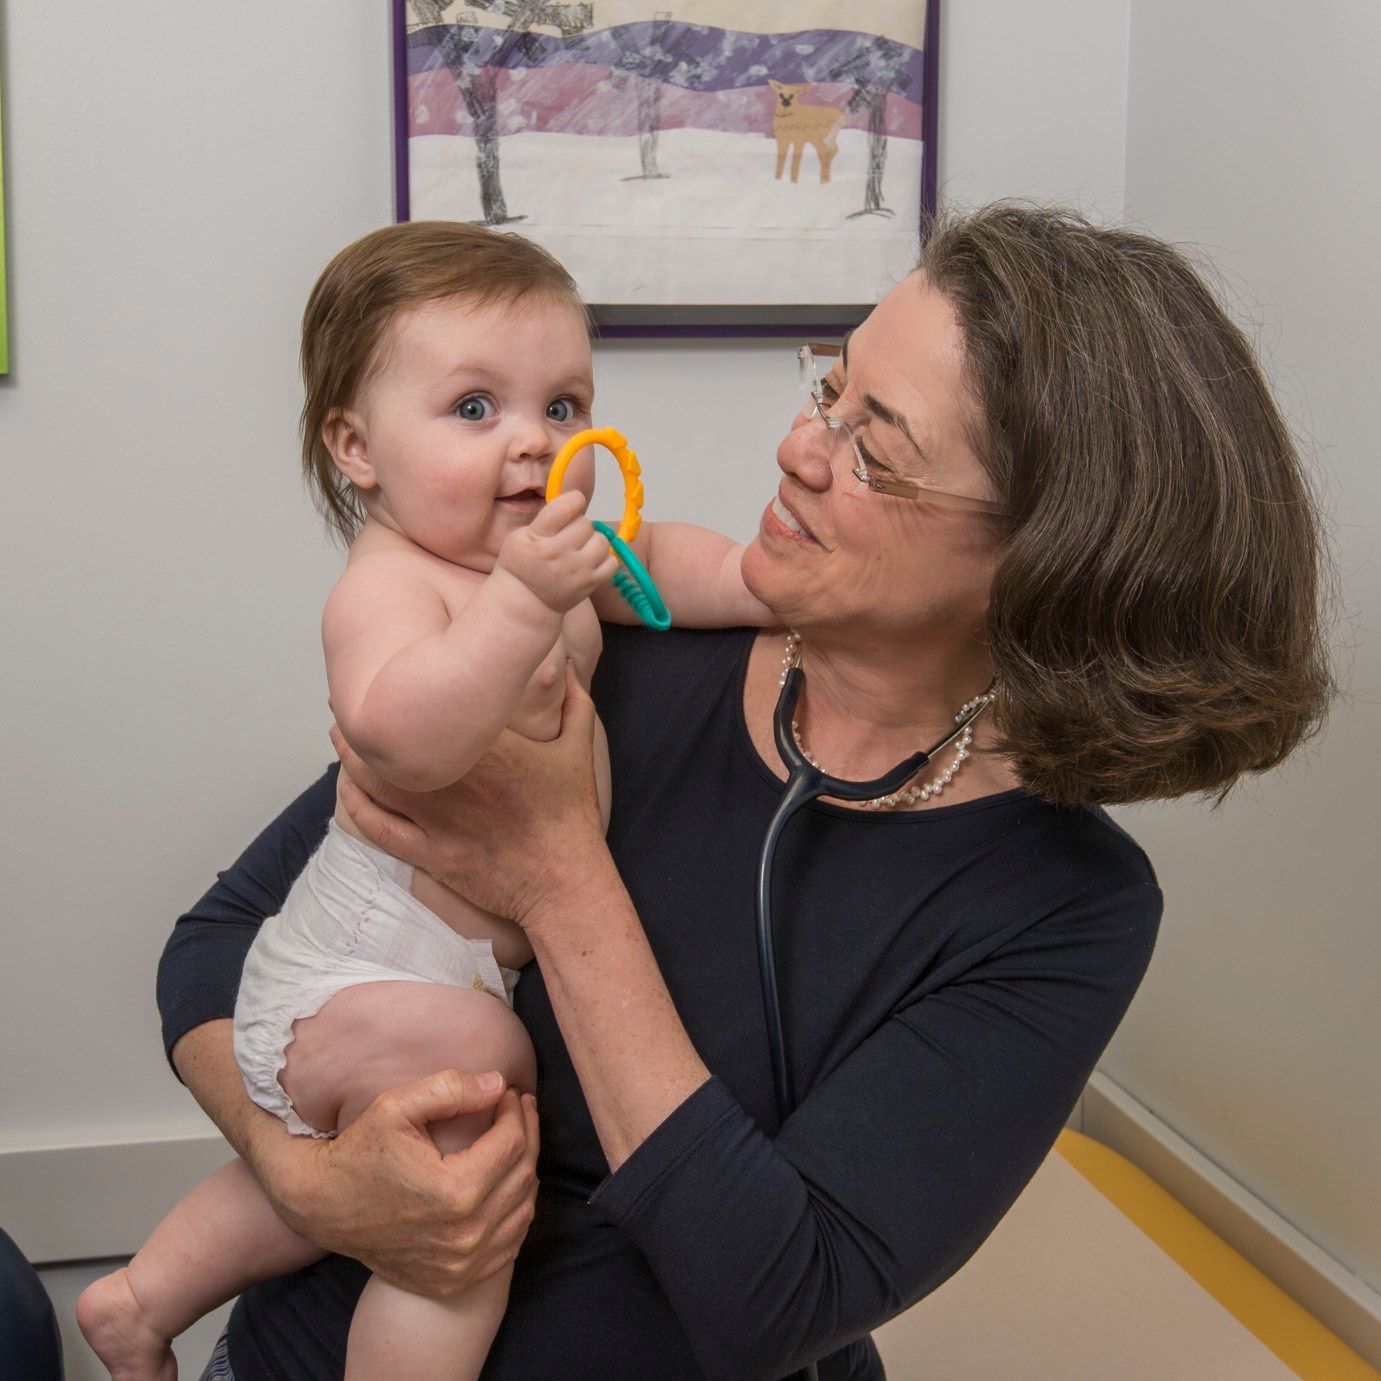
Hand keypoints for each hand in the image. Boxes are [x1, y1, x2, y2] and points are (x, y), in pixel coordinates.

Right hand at [268, 1069, 538, 1297]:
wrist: (323, 1208)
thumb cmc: (360, 1152)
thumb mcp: (396, 1107)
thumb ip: (451, 1089)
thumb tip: (498, 1085)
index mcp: (455, 1191)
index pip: (512, 1142)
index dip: (515, 1110)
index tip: (508, 1092)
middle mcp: (465, 1235)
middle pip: (523, 1175)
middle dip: (527, 1133)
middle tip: (519, 1107)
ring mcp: (463, 1264)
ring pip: (523, 1209)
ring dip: (526, 1169)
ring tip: (515, 1139)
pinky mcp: (456, 1280)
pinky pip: (509, 1243)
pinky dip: (515, 1210)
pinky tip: (505, 1182)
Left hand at [331, 660, 610, 925]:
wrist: (564, 879)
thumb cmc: (570, 814)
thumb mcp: (579, 749)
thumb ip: (574, 701)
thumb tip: (569, 665)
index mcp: (486, 748)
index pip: (429, 710)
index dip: (400, 688)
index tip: (386, 672)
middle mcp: (453, 780)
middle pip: (389, 744)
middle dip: (361, 721)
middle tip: (346, 703)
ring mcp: (437, 819)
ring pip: (375, 783)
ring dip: (350, 759)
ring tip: (340, 738)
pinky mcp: (430, 853)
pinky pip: (378, 827)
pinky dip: (356, 805)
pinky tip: (347, 790)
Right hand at [497, 490, 617, 613]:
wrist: (527, 601)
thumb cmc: (522, 565)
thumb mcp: (520, 535)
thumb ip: (546, 517)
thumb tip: (575, 499)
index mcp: (537, 538)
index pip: (568, 505)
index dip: (574, 501)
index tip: (573, 504)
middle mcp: (558, 554)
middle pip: (586, 523)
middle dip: (579, 526)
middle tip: (568, 537)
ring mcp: (577, 570)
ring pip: (601, 541)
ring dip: (593, 542)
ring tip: (579, 550)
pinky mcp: (590, 584)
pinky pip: (612, 562)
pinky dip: (603, 559)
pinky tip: (589, 562)